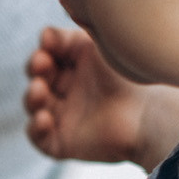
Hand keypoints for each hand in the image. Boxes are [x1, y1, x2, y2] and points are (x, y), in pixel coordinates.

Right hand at [25, 26, 153, 165]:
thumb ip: (69, 37)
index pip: (50, 58)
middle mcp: (71, 92)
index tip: (47, 46)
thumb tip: (43, 34)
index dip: (44, 51)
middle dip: (36, 69)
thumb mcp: (97, 48)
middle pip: (39, 79)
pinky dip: (36, 128)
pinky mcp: (64, 143)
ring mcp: (66, 118)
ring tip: (39, 89)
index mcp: (78, 69)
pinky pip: (39, 138)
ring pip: (35, 107)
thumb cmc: (128, 78)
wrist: (147, 115)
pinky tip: (44, 118)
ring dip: (32, 96)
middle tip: (42, 63)